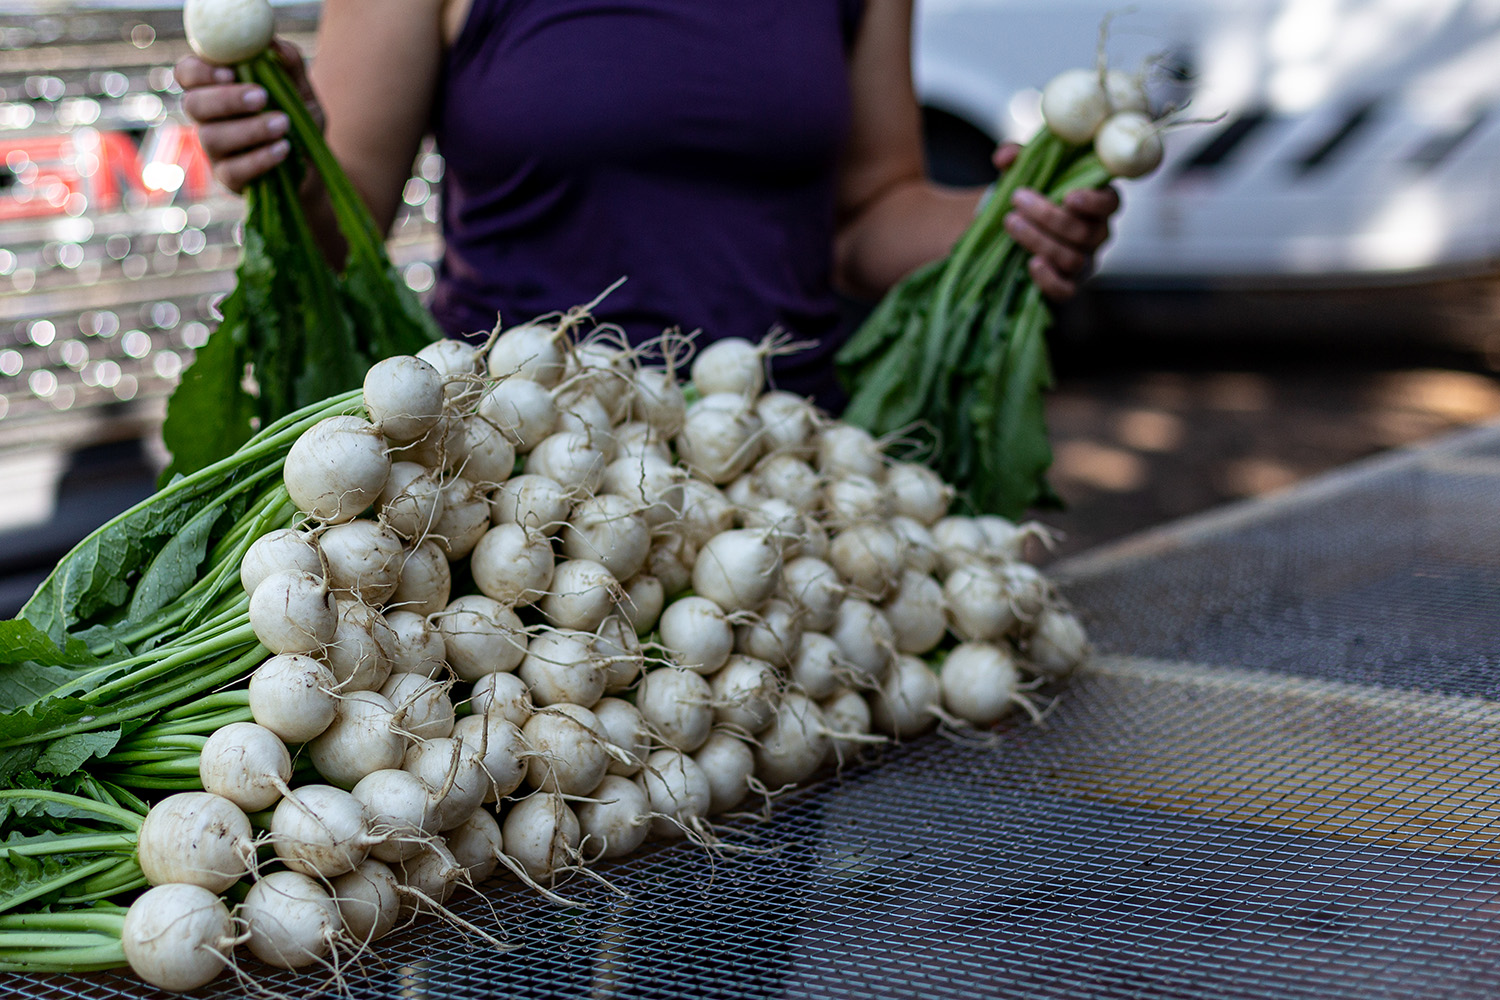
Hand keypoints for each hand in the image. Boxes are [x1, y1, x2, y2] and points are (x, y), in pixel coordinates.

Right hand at [174, 39, 322, 193]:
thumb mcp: (301, 91)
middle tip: (262, 97)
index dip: (199, 71)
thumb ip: (290, 66)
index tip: (229, 72)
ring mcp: (215, 151)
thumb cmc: (298, 121)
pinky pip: (233, 170)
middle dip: (226, 99)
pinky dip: (259, 158)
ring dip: (249, 129)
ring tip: (284, 124)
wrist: (313, 167)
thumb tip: (274, 43)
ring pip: (212, 137)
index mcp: (215, 89)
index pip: (187, 74)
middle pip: (193, 104)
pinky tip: (283, 149)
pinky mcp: (228, 179)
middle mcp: (207, 118)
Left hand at [992, 143, 1119, 300]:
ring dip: (1040, 240)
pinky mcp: (1067, 286)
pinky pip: (1066, 290)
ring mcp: (1084, 262)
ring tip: (1011, 222)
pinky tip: (1031, 264)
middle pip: (1085, 232)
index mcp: (1096, 204)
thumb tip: (1006, 156)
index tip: (1069, 196)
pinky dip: (1049, 280)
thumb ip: (1018, 158)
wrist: (1015, 230)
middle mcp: (1097, 234)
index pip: (1111, 203)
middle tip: (1017, 199)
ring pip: (1072, 258)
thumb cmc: (1031, 197)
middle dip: (1049, 216)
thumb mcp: (1025, 173)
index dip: (1095, 202)